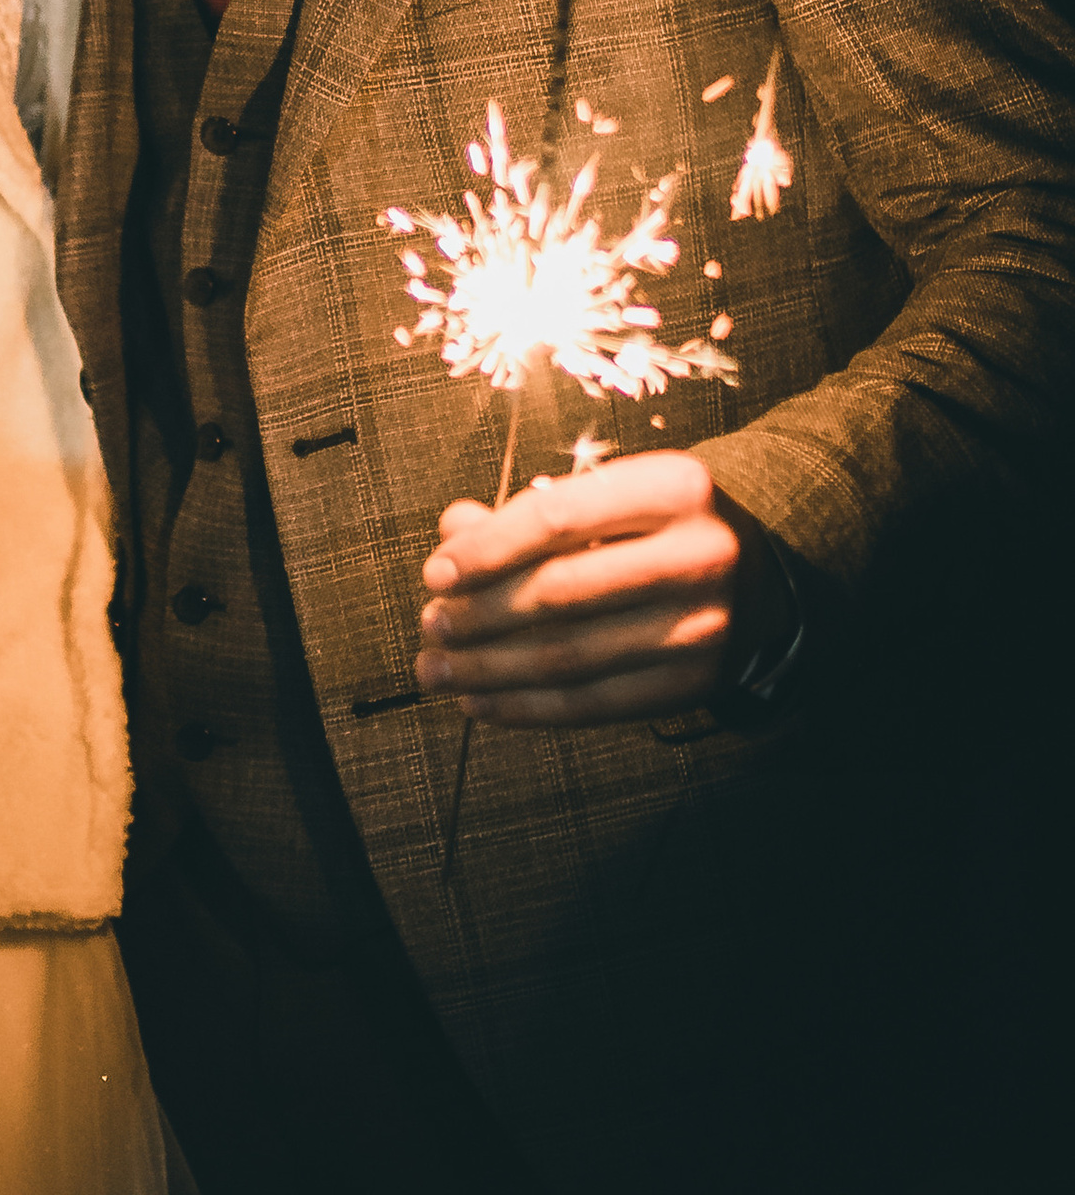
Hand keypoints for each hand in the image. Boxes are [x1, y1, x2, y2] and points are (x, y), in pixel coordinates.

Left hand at [415, 449, 786, 725]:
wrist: (763, 584)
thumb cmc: (663, 529)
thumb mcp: (615, 497)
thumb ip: (533, 511)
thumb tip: (452, 532)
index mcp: (674, 488)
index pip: (558, 519)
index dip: (487, 549)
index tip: (437, 572)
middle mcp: (697, 556)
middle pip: (559, 593)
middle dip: (479, 614)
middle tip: (431, 623)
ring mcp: (702, 627)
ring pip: (569, 657)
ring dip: (488, 668)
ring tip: (438, 668)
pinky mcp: (695, 685)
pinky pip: (592, 704)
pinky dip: (526, 706)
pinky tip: (481, 701)